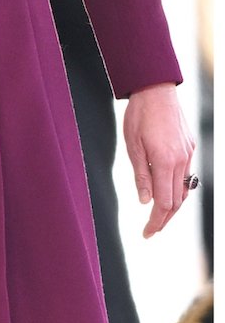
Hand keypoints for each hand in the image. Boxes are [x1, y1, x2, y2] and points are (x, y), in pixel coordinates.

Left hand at [123, 82, 195, 237]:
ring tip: (158, 216)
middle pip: (176, 201)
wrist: (156, 89)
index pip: (164, 202)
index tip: (147, 233)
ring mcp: (189, 154)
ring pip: (183, 189)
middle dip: (164, 218)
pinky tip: (166, 191)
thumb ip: (140, 174)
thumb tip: (145, 201)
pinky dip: (176, 187)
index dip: (156, 220)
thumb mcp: (132, 145)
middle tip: (151, 230)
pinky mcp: (190, 148)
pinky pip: (186, 175)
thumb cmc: (139, 114)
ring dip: (172, 204)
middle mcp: (182, 161)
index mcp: (165, 161)